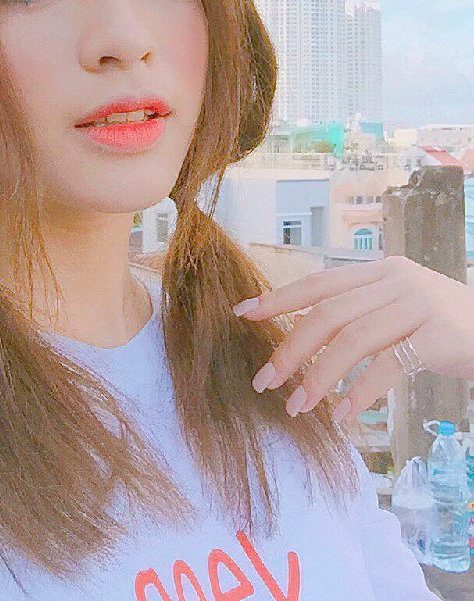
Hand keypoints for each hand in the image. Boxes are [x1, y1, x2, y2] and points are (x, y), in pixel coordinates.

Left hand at [232, 256, 473, 424]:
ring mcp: (417, 305)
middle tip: (265, 380)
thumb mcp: (398, 306)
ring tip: (297, 406)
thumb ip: (358, 312)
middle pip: (328, 314)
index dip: (279, 299)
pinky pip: (388, 366)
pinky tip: (342, 414)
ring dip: (318, 376)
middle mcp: (395, 281)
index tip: (243, 314)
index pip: (318, 283)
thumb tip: (302, 337)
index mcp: (378, 272)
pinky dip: (360, 392)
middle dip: (290, 348)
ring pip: (352, 340)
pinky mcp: (437, 336)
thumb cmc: (441, 325)